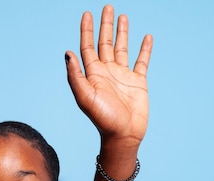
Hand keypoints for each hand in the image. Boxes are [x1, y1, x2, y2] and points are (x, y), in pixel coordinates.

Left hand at [66, 5, 152, 146]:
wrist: (122, 135)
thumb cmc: (103, 119)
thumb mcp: (85, 97)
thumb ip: (76, 75)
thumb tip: (67, 53)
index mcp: (93, 74)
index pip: (88, 47)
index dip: (86, 30)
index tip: (87, 14)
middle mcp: (107, 72)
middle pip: (105, 43)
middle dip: (105, 26)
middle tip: (107, 7)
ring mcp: (122, 76)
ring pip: (122, 48)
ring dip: (122, 33)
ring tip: (122, 16)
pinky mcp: (138, 82)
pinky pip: (141, 61)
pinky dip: (144, 49)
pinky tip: (146, 37)